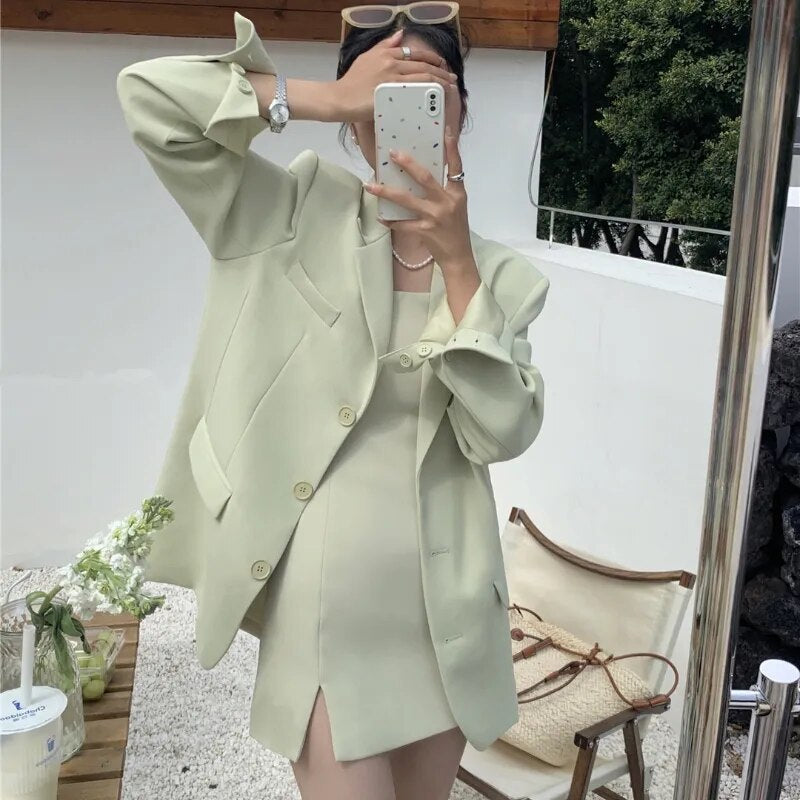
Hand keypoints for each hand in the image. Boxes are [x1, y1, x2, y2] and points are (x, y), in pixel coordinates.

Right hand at [332, 29, 456, 122]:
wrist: (340, 97)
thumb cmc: (351, 82)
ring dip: (440, 80)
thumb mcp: (367, 58)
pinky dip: (430, 90)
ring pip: (423, 76)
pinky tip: (438, 94)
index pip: (415, 54)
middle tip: (452, 77)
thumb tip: (400, 33)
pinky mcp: (392, 91)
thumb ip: (385, 45)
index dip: (432, 59)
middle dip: (441, 70)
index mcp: (387, 54)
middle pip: (423, 65)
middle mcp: (392, 62)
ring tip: (450, 86)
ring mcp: (393, 77)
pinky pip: (416, 89)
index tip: (441, 65)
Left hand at [364, 126, 474, 272]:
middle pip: (425, 178)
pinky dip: (390, 221)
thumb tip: (421, 175)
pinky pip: (402, 224)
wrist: (458, 257)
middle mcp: (446, 202)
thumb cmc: (456, 230)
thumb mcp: (457, 206)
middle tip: (392, 153)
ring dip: (386, 192)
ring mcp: (434, 217)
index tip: (445, 132)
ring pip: (407, 200)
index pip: (456, 167)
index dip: (452, 149)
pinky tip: (381, 217)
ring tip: (371, 185)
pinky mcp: (424, 231)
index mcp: (457, 194)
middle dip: (407, 164)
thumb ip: (445, 191)